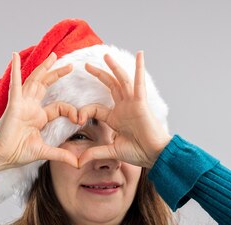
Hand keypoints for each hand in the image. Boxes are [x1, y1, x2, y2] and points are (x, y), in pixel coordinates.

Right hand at [0, 52, 79, 173]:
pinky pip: (15, 83)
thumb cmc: (18, 152)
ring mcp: (22, 104)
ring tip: (52, 56)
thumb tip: (78, 163)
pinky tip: (15, 56)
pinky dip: (15, 69)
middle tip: (70, 65)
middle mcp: (31, 107)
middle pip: (46, 86)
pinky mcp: (14, 104)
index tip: (79, 119)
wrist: (2, 155)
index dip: (71, 110)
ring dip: (43, 68)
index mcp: (38, 117)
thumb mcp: (45, 152)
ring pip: (34, 80)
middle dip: (57, 74)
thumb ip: (62, 154)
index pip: (59, 106)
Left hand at [77, 51, 171, 167]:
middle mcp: (123, 108)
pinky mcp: (141, 103)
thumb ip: (95, 153)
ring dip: (114, 68)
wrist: (154, 155)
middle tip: (86, 65)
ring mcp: (132, 104)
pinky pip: (139, 83)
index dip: (85, 112)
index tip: (76, 118)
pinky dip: (139, 69)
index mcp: (115, 118)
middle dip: (99, 75)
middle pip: (110, 86)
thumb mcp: (111, 151)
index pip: (96, 108)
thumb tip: (78, 161)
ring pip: (121, 81)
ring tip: (106, 55)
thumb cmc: (138, 152)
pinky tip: (140, 55)